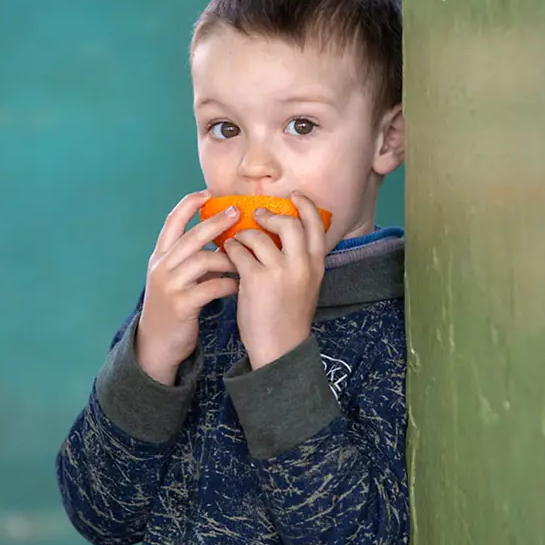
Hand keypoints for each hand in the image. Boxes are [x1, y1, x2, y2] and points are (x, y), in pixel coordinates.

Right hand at [136, 190, 239, 384]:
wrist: (156, 344)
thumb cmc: (173, 307)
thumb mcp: (176, 279)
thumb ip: (193, 259)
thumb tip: (224, 240)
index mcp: (160, 256)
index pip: (172, 222)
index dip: (188, 204)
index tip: (207, 193)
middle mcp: (161, 266)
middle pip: (191, 236)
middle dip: (216, 222)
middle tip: (238, 212)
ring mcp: (169, 285)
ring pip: (202, 260)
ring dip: (228, 258)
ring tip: (244, 261)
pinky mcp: (181, 304)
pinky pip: (211, 287)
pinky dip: (229, 284)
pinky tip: (240, 286)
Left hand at [223, 192, 325, 368]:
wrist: (280, 348)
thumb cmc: (289, 318)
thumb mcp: (306, 286)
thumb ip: (299, 261)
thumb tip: (280, 235)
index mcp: (316, 265)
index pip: (316, 225)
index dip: (305, 206)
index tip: (294, 197)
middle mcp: (301, 265)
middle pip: (289, 223)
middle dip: (271, 215)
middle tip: (259, 216)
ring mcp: (279, 271)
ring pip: (258, 235)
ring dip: (244, 235)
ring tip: (237, 242)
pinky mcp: (256, 279)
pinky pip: (238, 251)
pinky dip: (231, 249)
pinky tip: (228, 256)